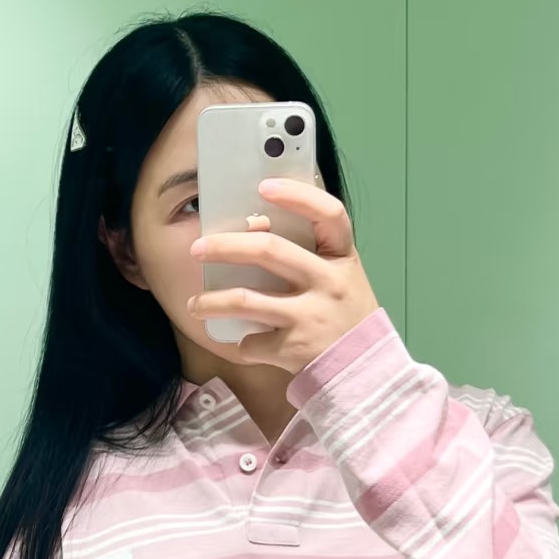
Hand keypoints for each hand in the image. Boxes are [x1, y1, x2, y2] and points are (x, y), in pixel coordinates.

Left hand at [185, 176, 381, 375]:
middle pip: (269, 251)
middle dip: (225, 247)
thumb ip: (310, 255)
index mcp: (343, 258)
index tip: (264, 186)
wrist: (365, 371)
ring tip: (193, 304)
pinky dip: (242, 344)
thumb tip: (255, 227)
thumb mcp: (340, 278)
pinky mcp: (296, 349)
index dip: (297, 195)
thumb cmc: (344, 318)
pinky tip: (241, 343)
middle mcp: (329, 283)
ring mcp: (312, 316)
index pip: (329, 214)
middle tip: (197, 249)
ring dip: (211, 301)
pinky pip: (252, 342)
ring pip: (245, 300)